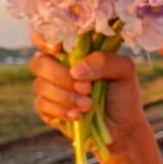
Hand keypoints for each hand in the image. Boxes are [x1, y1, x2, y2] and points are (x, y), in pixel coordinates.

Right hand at [30, 38, 147, 155]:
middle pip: (38, 63)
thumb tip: (75, 70)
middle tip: (87, 88)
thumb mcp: (123, 70)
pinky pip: (42, 105)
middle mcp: (57, 67)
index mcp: (73, 52)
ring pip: (40, 86)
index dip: (45, 39)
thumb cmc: (123, 93)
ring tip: (89, 106)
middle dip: (61, 76)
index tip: (58, 49)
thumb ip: (103, 61)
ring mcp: (50, 88)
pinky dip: (61, 111)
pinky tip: (78, 116)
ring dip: (66, 96)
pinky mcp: (47, 110)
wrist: (123, 127)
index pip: (46, 36)